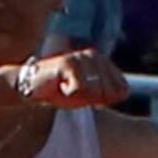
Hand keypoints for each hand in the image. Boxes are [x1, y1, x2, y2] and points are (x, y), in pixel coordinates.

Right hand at [11, 48, 125, 110]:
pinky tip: (59, 86)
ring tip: (65, 87)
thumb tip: (124, 93)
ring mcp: (82, 57)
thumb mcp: (91, 96)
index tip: (88, 95)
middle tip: (73, 90)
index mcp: (103, 62)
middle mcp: (95, 56)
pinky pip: (80, 91)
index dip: (106, 101)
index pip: (122, 90)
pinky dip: (68, 95)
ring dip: (79, 98)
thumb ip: (110, 95)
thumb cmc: (62, 90)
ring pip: (95, 93)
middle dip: (93, 100)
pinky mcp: (69, 63)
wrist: (33, 87)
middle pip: (110, 94)